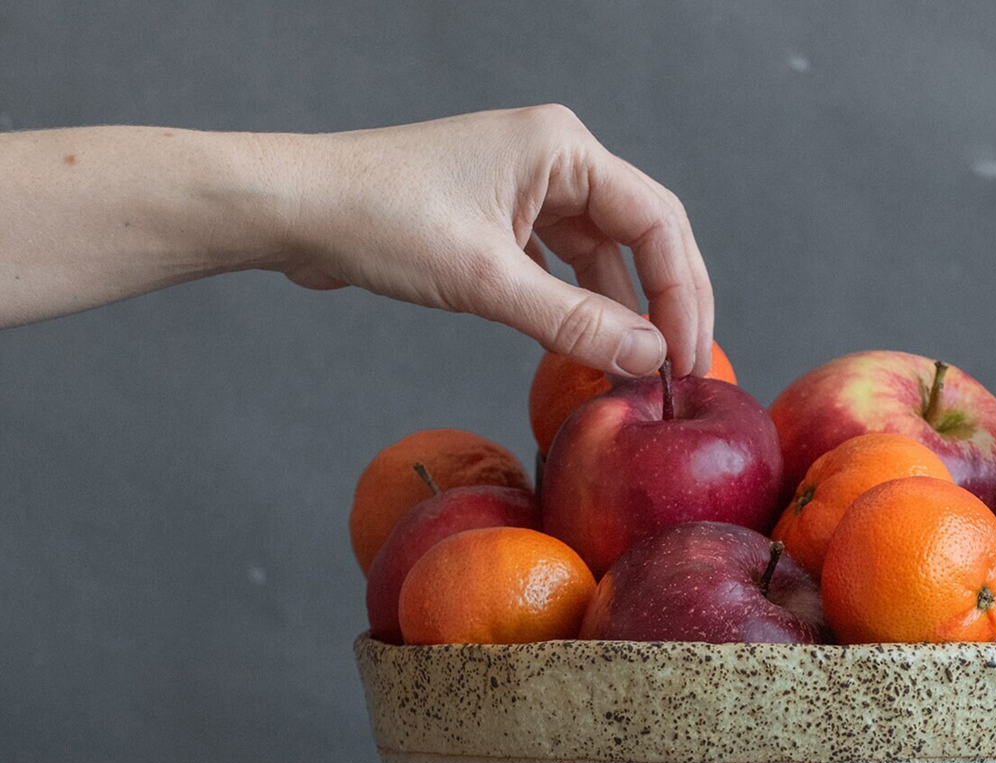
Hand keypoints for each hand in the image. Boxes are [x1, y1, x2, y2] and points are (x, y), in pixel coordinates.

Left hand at [276, 106, 713, 376]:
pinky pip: (565, 270)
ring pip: (605, 258)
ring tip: (635, 370)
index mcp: (562, 149)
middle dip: (666, 305)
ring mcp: (529, 192)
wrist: (299, 210)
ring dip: (623, 314)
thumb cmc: (380, 220)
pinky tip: (587, 349)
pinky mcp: (503, 223)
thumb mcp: (486, 280)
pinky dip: (581, 311)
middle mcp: (555, 162)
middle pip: (644, 237)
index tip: (685, 359)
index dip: (682, 296)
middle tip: (681, 369)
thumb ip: (573, 323)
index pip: (658, 222)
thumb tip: (647, 358)